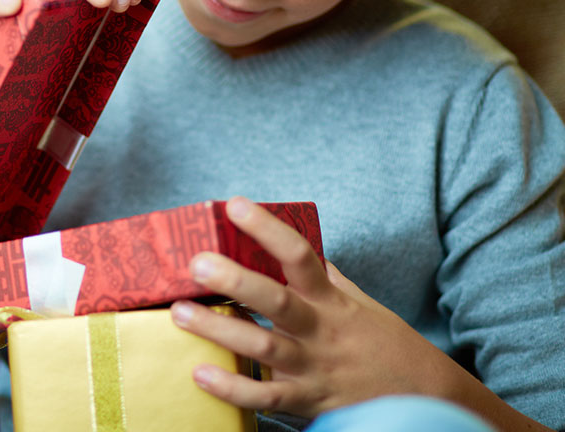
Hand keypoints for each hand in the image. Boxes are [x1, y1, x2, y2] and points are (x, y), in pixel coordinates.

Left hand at [168, 196, 469, 419]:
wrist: (427, 402)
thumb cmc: (387, 346)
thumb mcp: (361, 304)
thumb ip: (327, 278)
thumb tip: (302, 247)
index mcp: (331, 301)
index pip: (299, 255)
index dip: (267, 229)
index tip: (236, 206)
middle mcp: (320, 331)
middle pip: (276, 301)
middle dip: (234, 281)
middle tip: (196, 263)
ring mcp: (313, 368)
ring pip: (262, 348)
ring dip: (218, 330)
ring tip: (180, 313)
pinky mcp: (307, 402)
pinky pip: (266, 397)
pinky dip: (233, 388)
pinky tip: (201, 373)